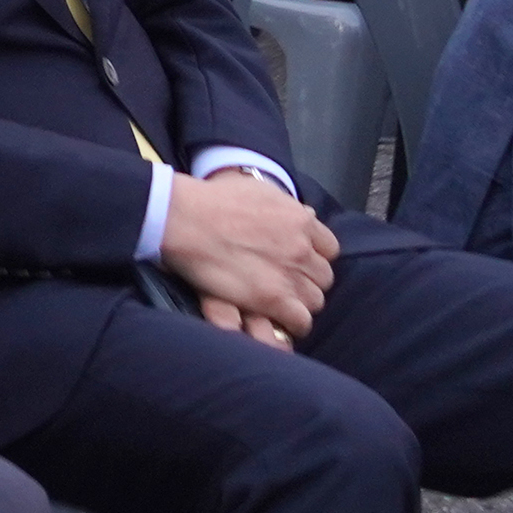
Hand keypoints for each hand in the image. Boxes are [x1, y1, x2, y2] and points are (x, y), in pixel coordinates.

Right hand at [157, 166, 337, 340]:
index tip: (296, 260)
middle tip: (283, 282)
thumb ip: (287, 206)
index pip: (328, 248)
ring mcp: (290, 274)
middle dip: (306, 280)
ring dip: (299, 302)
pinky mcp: (274, 298)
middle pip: (322, 277)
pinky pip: (301, 320)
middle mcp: (302, 248)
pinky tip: (277, 318)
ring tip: (278, 302)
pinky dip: (292, 322)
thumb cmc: (212, 199)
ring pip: (315, 300)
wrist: (185, 217)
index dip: (312, 256)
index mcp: (300, 220)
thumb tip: (310, 216)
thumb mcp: (257, 190)